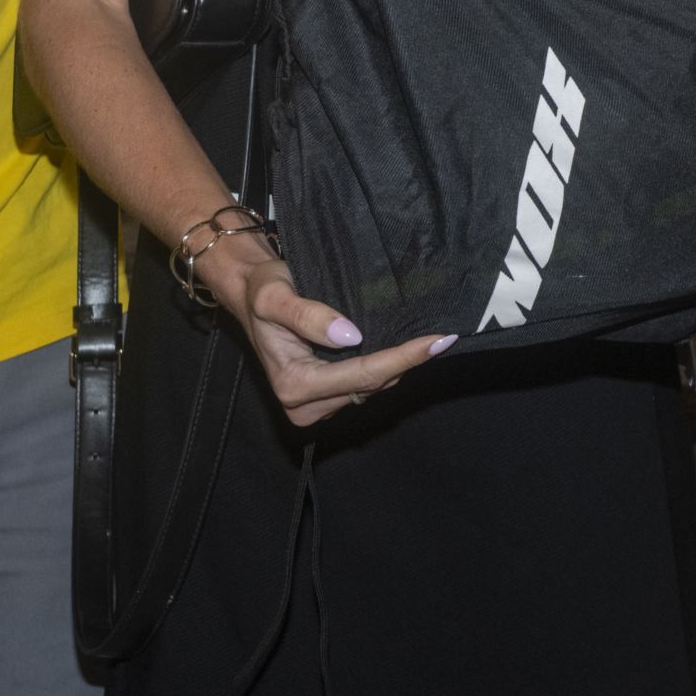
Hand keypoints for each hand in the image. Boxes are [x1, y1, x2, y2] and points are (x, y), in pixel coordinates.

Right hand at [199, 231, 450, 426]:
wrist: (250, 293)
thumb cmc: (262, 290)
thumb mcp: (275, 297)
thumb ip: (308, 316)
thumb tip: (351, 337)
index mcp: (293, 385)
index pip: (362, 375)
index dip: (403, 358)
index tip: (439, 341)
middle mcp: (304, 405)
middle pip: (371, 385)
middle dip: (407, 362)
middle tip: (445, 336)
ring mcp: (316, 405)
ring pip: (372, 388)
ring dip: (398, 365)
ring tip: (429, 339)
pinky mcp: (326, 397)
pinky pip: (365, 385)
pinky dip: (386, 366)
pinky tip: (405, 346)